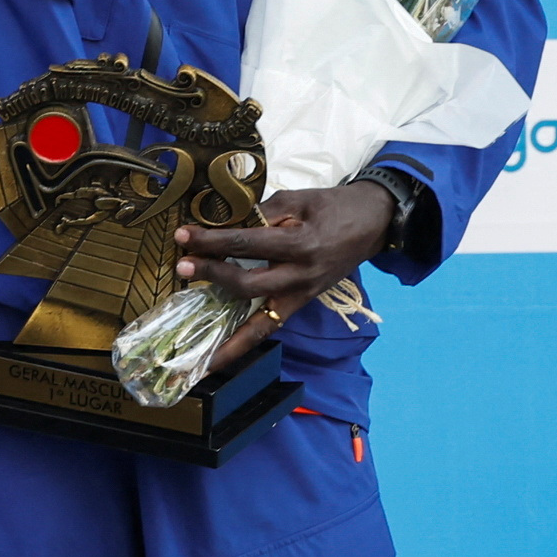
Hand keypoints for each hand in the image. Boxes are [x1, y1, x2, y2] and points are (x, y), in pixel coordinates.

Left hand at [175, 182, 391, 377]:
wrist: (374, 221)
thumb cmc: (334, 205)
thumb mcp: (299, 198)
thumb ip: (262, 211)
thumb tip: (225, 221)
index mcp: (299, 244)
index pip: (246, 243)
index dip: (212, 241)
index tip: (184, 236)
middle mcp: (300, 276)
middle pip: (247, 283)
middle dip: (212, 274)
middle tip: (182, 265)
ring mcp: (303, 295)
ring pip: (259, 322)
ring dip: (226, 333)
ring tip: (195, 344)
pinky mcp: (303, 303)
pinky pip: (271, 327)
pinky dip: (245, 344)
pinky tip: (221, 358)